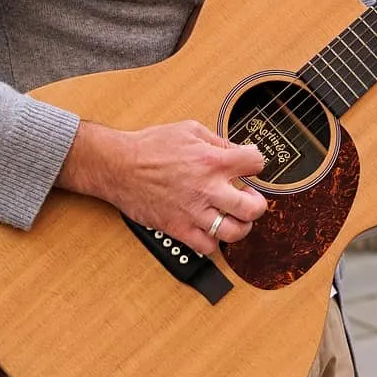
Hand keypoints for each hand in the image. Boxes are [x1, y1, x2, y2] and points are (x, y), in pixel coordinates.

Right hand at [57, 120, 267, 253]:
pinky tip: (210, 228)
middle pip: (254, 207)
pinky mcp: (179, 228)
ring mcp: (194, 212)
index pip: (256, 163)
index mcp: (212, 161)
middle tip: (248, 197)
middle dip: (258, 202)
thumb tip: (238, 150)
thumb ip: (217, 141)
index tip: (250, 166)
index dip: (256, 163)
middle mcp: (207, 188)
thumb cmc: (150, 146)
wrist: (118, 165)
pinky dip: (213, 241)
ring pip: (235, 232)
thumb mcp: (189, 130)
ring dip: (240, 225)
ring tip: (233, 216)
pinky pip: (207, 246)